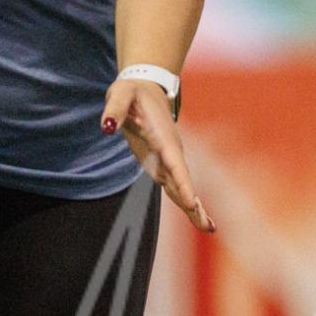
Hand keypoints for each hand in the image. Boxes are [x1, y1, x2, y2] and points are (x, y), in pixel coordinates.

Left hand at [101, 78, 213, 231]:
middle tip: (209, 226)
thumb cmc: (132, 91)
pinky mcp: (162, 162)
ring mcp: (168, 158)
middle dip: (195, 204)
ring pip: (182, 186)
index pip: (175, 164)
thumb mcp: (121, 94)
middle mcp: (171, 151)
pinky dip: (185, 201)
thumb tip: (107, 127)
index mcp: (163, 136)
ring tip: (208, 227)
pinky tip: (195, 215)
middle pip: (184, 181)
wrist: (146, 88)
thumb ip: (114, 109)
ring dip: (194, 207)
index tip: (193, 202)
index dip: (184, 184)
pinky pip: (175, 185)